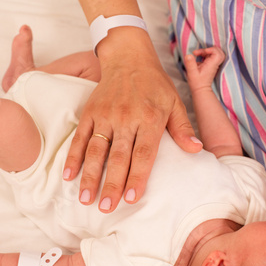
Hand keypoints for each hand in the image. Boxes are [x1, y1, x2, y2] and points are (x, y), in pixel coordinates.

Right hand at [63, 38, 202, 212]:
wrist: (129, 57)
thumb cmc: (154, 84)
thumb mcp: (174, 102)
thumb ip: (182, 128)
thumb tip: (197, 150)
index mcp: (150, 118)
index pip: (144, 153)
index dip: (137, 177)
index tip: (131, 199)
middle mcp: (126, 117)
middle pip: (118, 156)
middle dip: (111, 184)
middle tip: (106, 208)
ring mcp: (105, 115)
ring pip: (97, 150)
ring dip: (90, 175)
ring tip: (85, 199)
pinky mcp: (90, 112)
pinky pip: (80, 137)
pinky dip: (73, 156)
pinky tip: (68, 175)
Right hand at [184, 47, 224, 91]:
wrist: (201, 91)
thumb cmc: (196, 83)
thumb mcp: (191, 73)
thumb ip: (190, 64)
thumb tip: (188, 55)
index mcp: (212, 64)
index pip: (218, 53)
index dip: (212, 49)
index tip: (203, 52)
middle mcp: (214, 64)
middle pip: (219, 52)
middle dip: (210, 49)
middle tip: (201, 52)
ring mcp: (212, 65)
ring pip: (214, 53)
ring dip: (205, 52)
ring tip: (196, 54)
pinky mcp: (209, 66)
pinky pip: (210, 57)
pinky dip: (204, 55)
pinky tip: (197, 58)